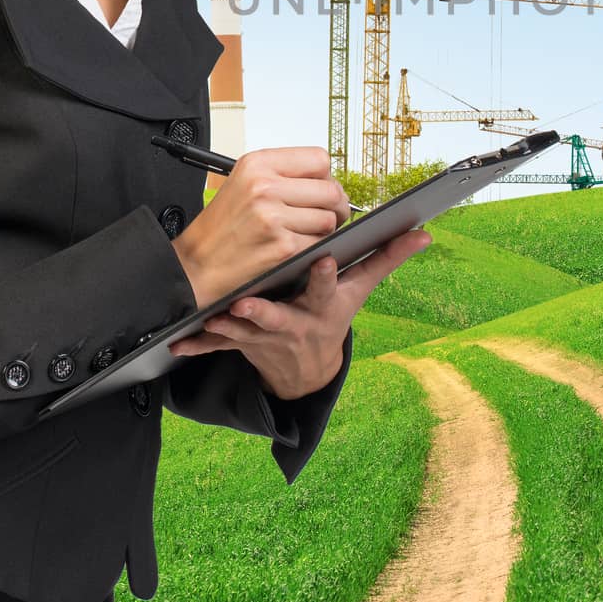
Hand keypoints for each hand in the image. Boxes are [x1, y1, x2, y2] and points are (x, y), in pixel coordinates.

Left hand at [167, 227, 431, 398]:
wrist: (305, 368)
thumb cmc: (331, 316)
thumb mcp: (360, 292)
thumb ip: (387, 258)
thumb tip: (423, 233)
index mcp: (322, 306)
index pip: (326, 288)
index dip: (325, 276)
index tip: (323, 260)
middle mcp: (294, 324)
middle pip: (279, 318)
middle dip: (263, 314)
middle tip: (245, 304)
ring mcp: (267, 338)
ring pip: (243, 333)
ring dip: (227, 328)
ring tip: (211, 318)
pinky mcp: (243, 346)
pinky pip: (218, 349)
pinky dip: (199, 346)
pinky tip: (179, 344)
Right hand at [170, 146, 352, 305]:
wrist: (196, 266)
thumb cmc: (219, 228)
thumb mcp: (242, 183)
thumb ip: (281, 175)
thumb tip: (325, 178)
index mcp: (257, 165)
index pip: (319, 159)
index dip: (327, 177)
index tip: (324, 188)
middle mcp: (265, 187)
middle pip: (331, 190)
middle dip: (336, 206)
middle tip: (329, 215)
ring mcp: (274, 218)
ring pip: (329, 219)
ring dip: (325, 230)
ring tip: (307, 232)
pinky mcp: (282, 248)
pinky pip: (319, 244)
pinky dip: (314, 249)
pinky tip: (297, 249)